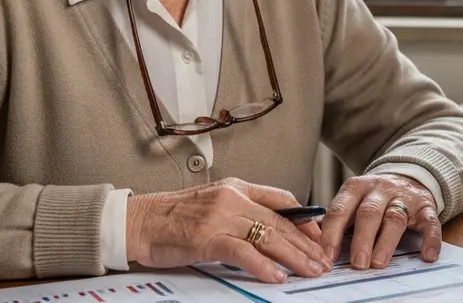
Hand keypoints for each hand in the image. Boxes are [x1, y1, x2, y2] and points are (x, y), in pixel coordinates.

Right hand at [125, 178, 330, 282]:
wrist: (138, 221)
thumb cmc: (172, 216)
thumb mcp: (214, 203)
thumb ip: (241, 211)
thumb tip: (271, 229)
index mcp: (237, 187)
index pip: (282, 199)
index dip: (305, 219)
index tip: (319, 236)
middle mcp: (233, 198)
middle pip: (281, 221)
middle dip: (307, 244)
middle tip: (324, 260)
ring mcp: (221, 217)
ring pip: (268, 236)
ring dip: (294, 257)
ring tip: (310, 270)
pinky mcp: (208, 237)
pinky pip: (243, 252)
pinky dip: (263, 266)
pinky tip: (277, 276)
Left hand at [320, 174, 440, 269]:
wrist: (408, 175)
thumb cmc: (373, 197)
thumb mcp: (352, 200)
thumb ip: (337, 218)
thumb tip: (312, 243)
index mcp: (355, 188)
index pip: (340, 209)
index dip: (332, 233)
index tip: (327, 255)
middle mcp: (379, 190)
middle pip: (368, 213)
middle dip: (361, 239)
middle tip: (357, 263)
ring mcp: (403, 197)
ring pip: (394, 218)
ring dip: (386, 242)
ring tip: (379, 263)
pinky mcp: (425, 206)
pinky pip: (430, 222)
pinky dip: (430, 239)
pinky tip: (427, 256)